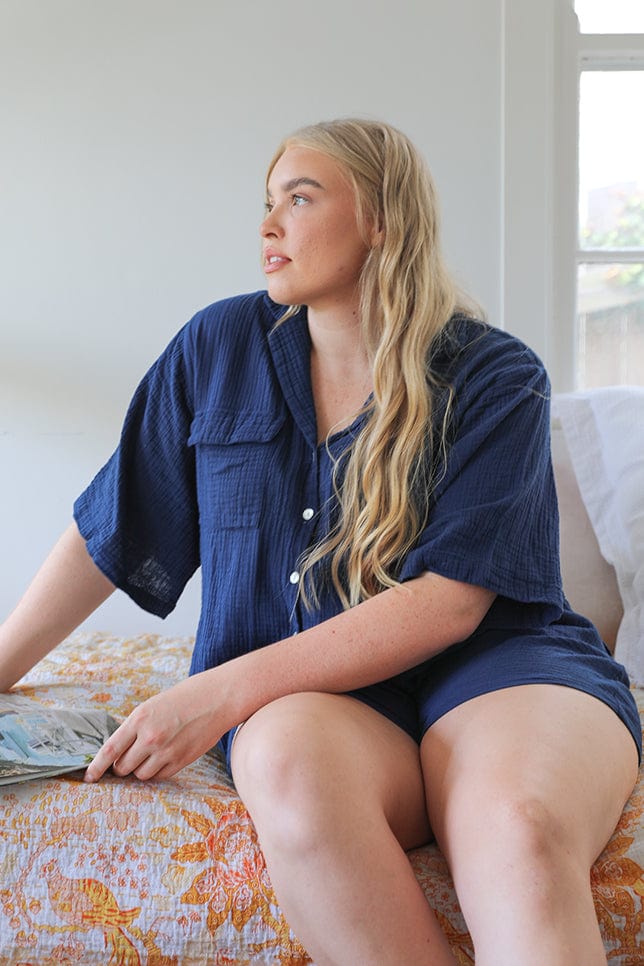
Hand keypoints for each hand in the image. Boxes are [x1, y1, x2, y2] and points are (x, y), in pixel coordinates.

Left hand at [83, 671, 226, 781]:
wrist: (217, 699)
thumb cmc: (183, 698)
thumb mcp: (152, 706)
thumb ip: (135, 727)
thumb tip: (118, 750)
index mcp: (139, 719)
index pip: (110, 750)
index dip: (96, 766)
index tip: (89, 777)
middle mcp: (150, 737)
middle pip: (122, 767)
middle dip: (121, 766)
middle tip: (130, 758)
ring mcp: (166, 751)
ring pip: (140, 775)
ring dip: (140, 769)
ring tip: (151, 754)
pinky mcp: (181, 761)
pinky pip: (159, 776)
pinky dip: (158, 770)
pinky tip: (165, 756)